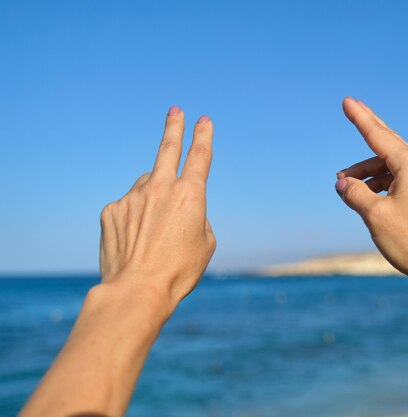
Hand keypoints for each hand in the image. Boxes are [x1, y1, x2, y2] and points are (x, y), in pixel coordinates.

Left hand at [99, 106, 215, 309]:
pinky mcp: (112, 210)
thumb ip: (198, 217)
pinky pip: (127, 206)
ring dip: (153, 198)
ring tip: (154, 231)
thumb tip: (181, 208)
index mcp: (190, 195)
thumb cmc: (178, 270)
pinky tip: (136, 241)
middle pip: (167, 149)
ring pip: (146, 186)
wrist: (137, 289)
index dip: (204, 136)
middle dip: (174, 126)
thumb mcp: (206, 244)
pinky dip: (134, 218)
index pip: (200, 156)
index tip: (204, 120)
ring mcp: (133, 197)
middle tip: (175, 111)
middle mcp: (161, 188)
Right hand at [336, 98, 407, 292]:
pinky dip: (382, 183)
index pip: (378, 136)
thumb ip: (355, 194)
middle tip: (352, 109)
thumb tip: (343, 183)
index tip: (348, 101)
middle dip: (368, 130)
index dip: (360, 118)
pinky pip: (402, 181)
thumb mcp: (375, 216)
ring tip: (346, 186)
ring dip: (368, 172)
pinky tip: (369, 197)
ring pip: (393, 167)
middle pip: (388, 143)